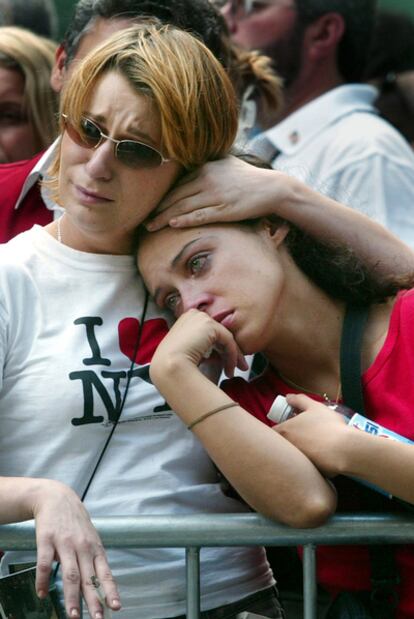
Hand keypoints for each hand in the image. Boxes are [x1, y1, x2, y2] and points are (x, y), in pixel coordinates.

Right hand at [33, 480, 120, 617]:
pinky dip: (42, 581)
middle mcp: (82, 546)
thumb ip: (93, 559)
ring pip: (70, 574)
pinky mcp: (47, 540)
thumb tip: (100, 585)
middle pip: (89, 578)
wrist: (57, 497)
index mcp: (95, 547)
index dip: (110, 590)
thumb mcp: (90, 537)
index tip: (116, 607)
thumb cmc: (75, 521)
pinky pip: (44, 564)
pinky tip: (42, 594)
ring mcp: (65, 543)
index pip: (105, 572)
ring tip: (72, 616)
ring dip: (71, 597)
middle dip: (93, 601)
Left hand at [145, 156, 281, 230]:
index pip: (177, 184)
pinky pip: (200, 215)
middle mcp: (208, 179)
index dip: (161, 197)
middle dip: (157, 209)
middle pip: (176, 196)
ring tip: (150, 227)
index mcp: (205, 168)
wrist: (272, 188)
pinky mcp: (225, 209)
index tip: (149, 207)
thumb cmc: (249, 178)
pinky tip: (172, 224)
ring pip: (184, 207)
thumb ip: (209, 165)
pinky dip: (185, 220)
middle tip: (143, 220)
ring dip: (164, 218)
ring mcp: (216, 195)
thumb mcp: (226, 164)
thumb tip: (194, 166)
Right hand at [150, 309, 247, 381]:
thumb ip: (200, 347)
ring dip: (232, 356)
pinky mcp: (210, 325)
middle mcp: (193, 315)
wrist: (169, 367)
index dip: (217, 348)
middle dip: (228, 352)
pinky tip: (230, 369)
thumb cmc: (173, 365)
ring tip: (232, 372)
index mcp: (185, 319)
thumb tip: (218, 354)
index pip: (208, 332)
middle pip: (217, 334)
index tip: (222, 363)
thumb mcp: (187, 351)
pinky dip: (232, 356)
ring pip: (224, 337)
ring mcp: (201, 318)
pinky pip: (228, 340)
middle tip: (234, 368)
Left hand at [274, 394, 349, 476]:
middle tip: (302, 435)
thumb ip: (299, 400)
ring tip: (314, 444)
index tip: (287, 425)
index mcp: (284, 431)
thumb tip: (288, 397)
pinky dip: (310, 461)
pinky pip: (305, 466)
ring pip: (292, 456)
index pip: (272, 432)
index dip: (279, 428)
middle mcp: (286, 448)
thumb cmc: (329, 426)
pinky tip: (321, 455)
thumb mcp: (314, 407)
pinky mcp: (307, 471)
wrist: (345, 449)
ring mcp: (296, 461)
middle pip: (280, 445)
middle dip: (288, 440)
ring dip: (299, 450)